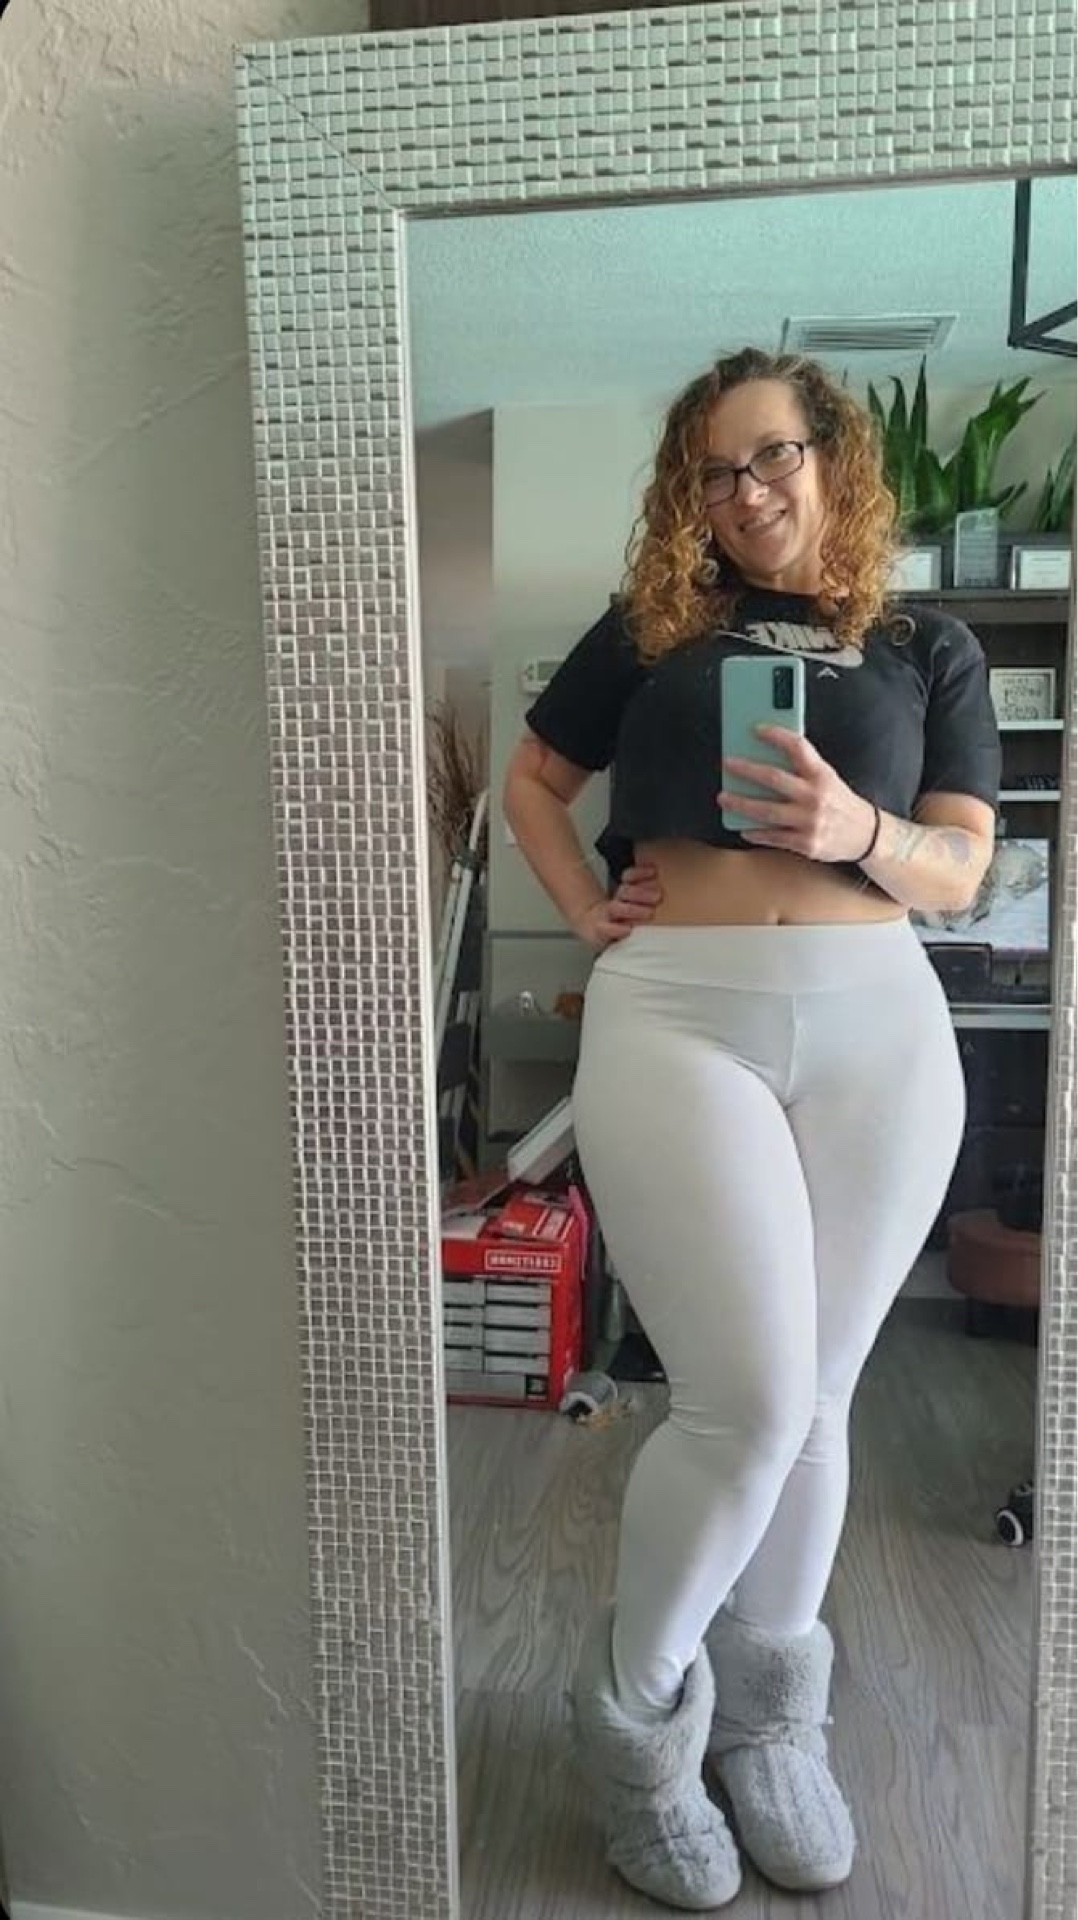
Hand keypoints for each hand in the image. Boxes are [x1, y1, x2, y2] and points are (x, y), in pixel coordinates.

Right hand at [573, 864, 663, 949]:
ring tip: (650, 913)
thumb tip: (655, 868)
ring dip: (633, 910)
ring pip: (616, 908)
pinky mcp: (600, 930)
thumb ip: (644, 887)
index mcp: (625, 890)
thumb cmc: (622, 913)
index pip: (629, 876)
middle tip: (658, 896)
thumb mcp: (634, 900)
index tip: (654, 871)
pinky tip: (628, 930)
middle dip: (641, 892)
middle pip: (625, 891)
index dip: (640, 872)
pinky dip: (616, 930)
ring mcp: (605, 915)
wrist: (594, 925)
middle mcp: (615, 901)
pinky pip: (606, 929)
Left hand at [717, 727, 876, 863]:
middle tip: (727, 763)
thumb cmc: (840, 803)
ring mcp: (810, 821)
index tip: (756, 729)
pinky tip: (742, 828)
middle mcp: (816, 796)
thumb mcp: (828, 778)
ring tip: (724, 797)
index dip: (777, 735)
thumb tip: (766, 756)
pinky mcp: (806, 843)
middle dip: (746, 770)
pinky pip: (774, 837)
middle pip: (774, 778)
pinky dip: (756, 832)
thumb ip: (804, 769)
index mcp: (822, 775)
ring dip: (741, 803)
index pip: (798, 747)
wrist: (867, 835)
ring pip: (767, 811)